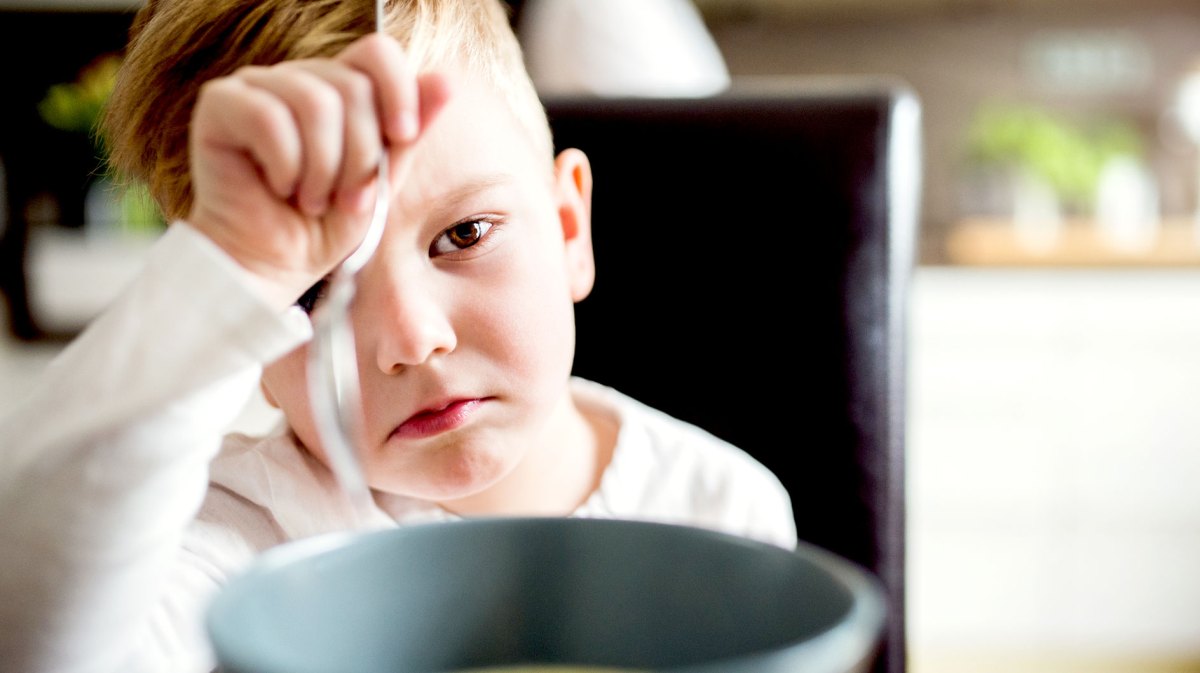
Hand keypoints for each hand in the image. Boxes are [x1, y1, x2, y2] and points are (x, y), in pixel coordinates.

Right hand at [187, 33, 449, 307]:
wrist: (272, 266)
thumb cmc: (323, 227)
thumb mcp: (380, 180)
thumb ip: (407, 132)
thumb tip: (445, 81)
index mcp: (339, 89)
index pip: (377, 53)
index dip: (398, 90)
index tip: (402, 137)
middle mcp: (298, 79)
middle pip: (352, 86)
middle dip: (360, 156)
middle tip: (345, 198)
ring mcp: (257, 86)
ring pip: (315, 102)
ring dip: (323, 168)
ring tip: (312, 199)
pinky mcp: (219, 104)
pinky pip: (269, 118)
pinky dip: (286, 166)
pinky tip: (279, 189)